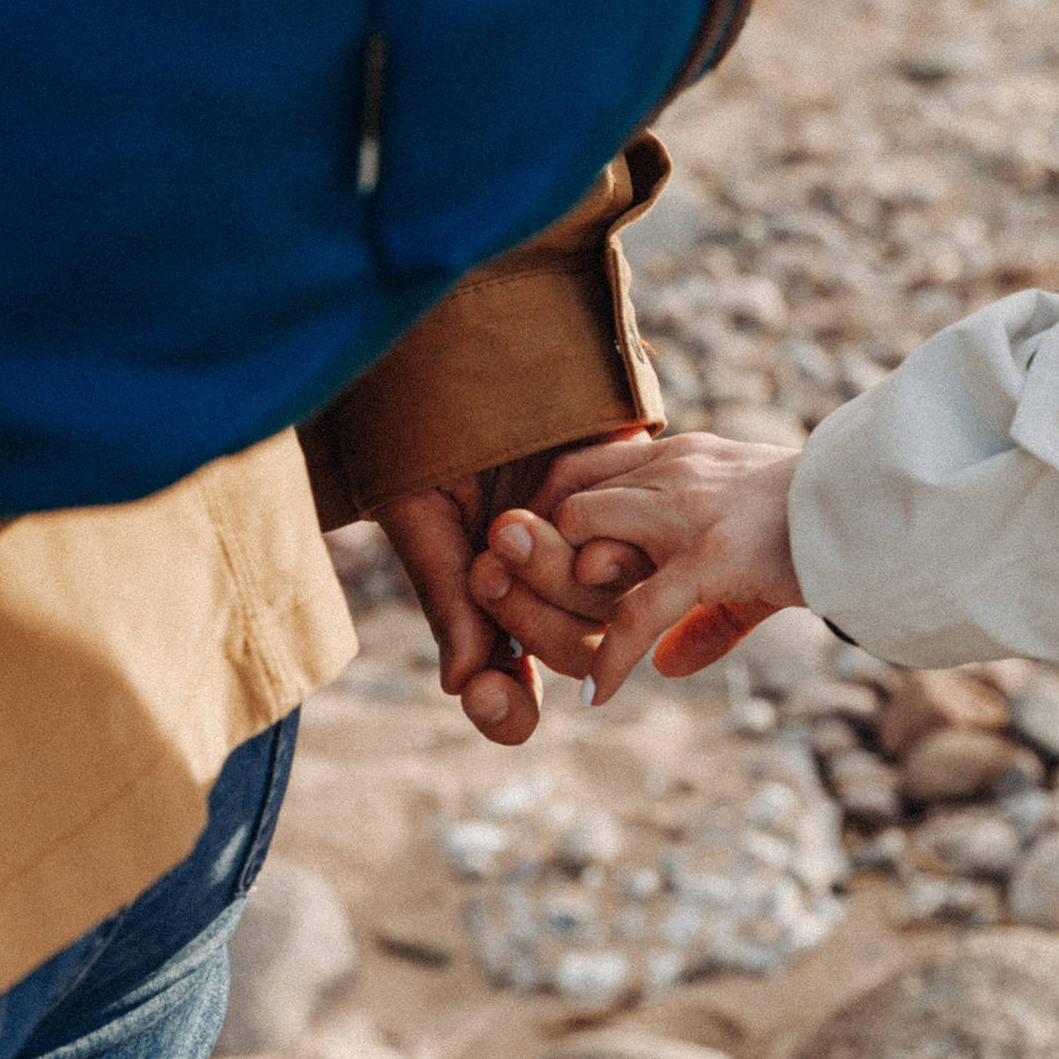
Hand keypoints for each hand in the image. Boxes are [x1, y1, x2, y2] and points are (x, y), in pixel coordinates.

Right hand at [372, 428, 646, 744]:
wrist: (452, 346)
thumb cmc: (420, 436)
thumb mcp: (422, 522)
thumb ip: (448, 602)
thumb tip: (464, 684)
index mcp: (498, 605)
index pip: (515, 693)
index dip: (505, 712)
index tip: (486, 693)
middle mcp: (554, 582)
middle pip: (572, 650)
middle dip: (528, 617)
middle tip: (486, 563)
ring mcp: (597, 537)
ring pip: (611, 604)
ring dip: (560, 575)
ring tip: (512, 525)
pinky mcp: (633, 486)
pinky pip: (638, 538)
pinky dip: (595, 531)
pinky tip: (550, 505)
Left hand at [535, 432, 807, 705]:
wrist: (882, 506)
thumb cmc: (826, 527)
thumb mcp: (754, 557)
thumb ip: (706, 613)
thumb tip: (667, 666)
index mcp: (678, 458)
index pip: (578, 468)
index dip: (545, 516)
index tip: (537, 565)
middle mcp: (673, 472)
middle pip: (566, 502)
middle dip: (539, 554)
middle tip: (525, 607)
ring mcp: (690, 513)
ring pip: (583, 541)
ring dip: (558, 596)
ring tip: (554, 645)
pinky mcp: (712, 558)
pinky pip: (638, 614)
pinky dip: (609, 660)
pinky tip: (598, 697)